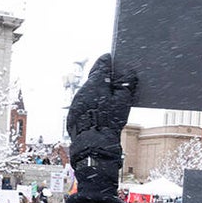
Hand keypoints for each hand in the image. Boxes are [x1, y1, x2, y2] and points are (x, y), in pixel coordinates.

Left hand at [66, 53, 137, 180]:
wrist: (93, 143)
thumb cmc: (110, 121)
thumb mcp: (123, 101)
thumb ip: (126, 84)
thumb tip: (129, 73)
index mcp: (96, 82)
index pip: (102, 64)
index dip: (108, 61)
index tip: (112, 59)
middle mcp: (83, 89)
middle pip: (94, 78)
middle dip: (102, 78)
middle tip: (112, 80)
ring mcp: (76, 101)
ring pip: (87, 91)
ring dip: (95, 93)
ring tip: (106, 100)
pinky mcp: (72, 112)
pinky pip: (82, 104)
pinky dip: (89, 105)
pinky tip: (97, 112)